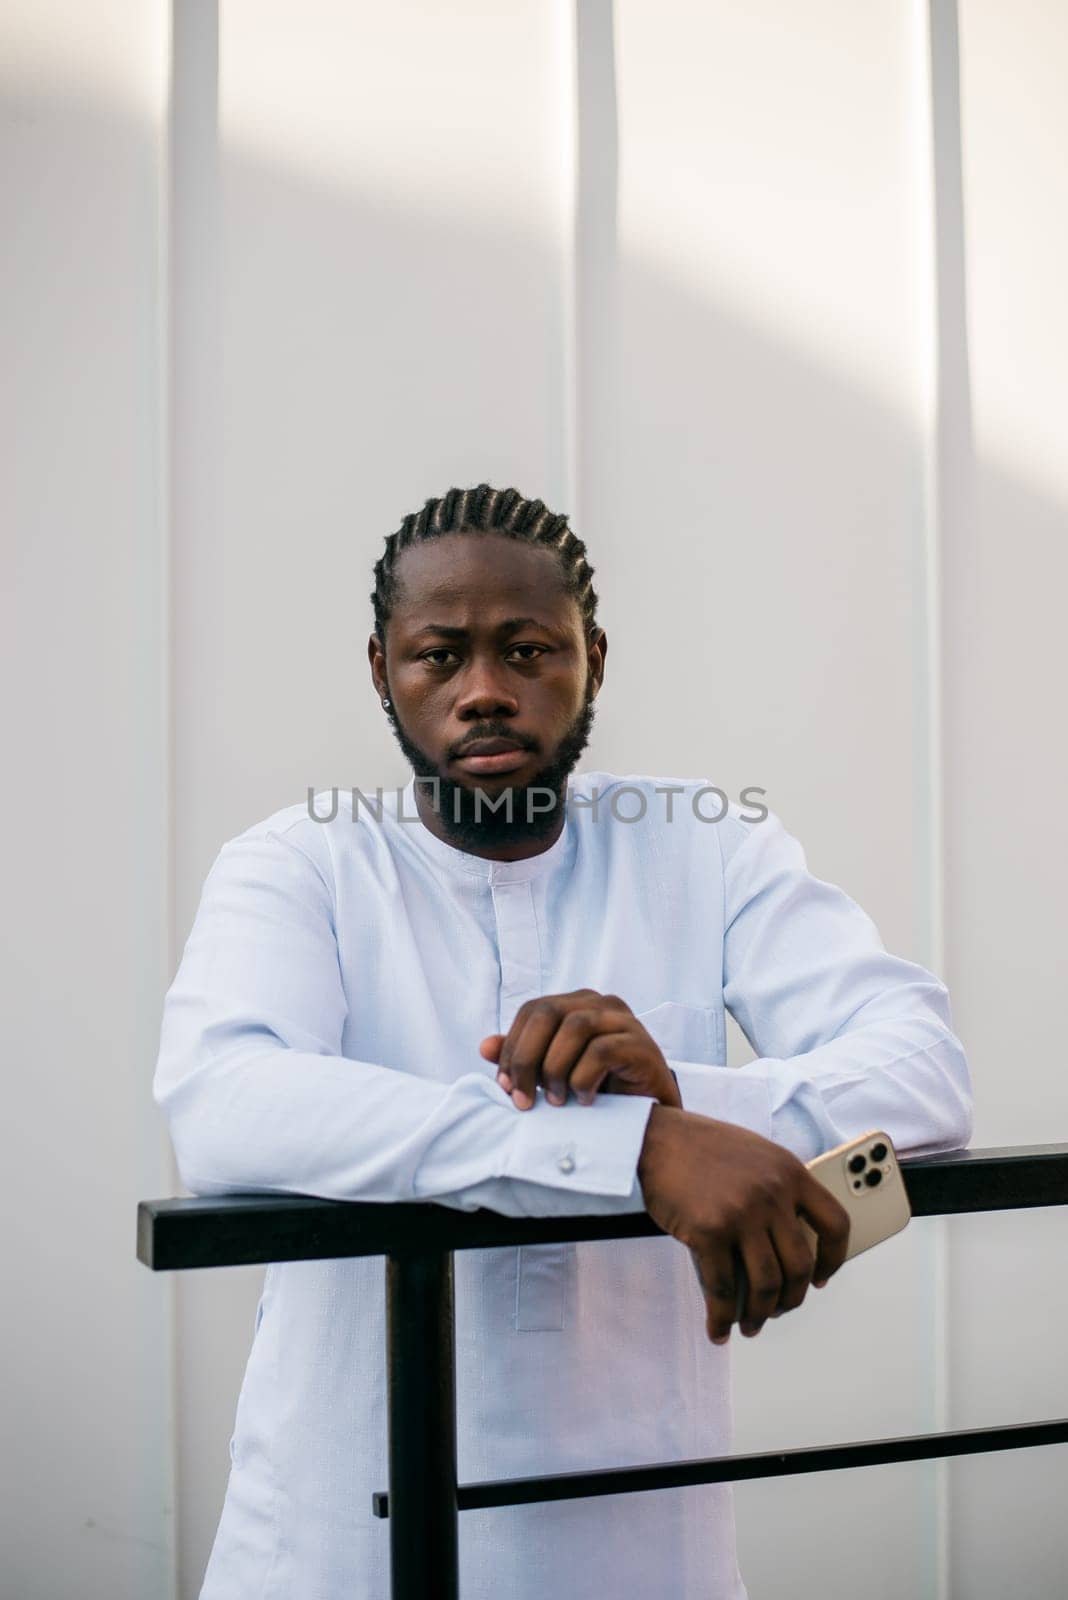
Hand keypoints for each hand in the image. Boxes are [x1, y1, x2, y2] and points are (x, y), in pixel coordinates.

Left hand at [479, 988, 682, 1110]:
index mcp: (577, 1004)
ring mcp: (624, 1020)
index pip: (532, 1010)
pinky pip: (602, 1051)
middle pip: (548, 1012)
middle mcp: (601, 1003)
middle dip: (527, 1058)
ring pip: (575, 1027)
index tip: (505, 1086)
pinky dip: (584, 1078)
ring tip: (558, 1101)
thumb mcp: (554, 1073)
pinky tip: (584, 1099)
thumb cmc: (599, 1089)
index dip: (512, 1046)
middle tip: (524, 1099)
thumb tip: (484, 1046)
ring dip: (556, 1069)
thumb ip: (523, 1056)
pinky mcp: (641, 1044)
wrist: (650, 1116)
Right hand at [637, 1105, 850, 1341]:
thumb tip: (790, 1243)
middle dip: (791, 1299)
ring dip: (760, 1314)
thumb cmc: (703, 1147)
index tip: (820, 1278)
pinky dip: (721, 1317)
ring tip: (750, 1324)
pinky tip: (718, 1327)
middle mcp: (773, 1193)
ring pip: (766, 1284)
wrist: (658, 1138)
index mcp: (791, 1172)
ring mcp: (742, 1213)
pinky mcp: (709, 1231)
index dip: (834, 1259)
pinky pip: (723, 1288)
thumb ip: (780, 1190)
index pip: (835, 1223)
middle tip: (778, 1310)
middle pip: (799, 1265)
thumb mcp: (758, 1156)